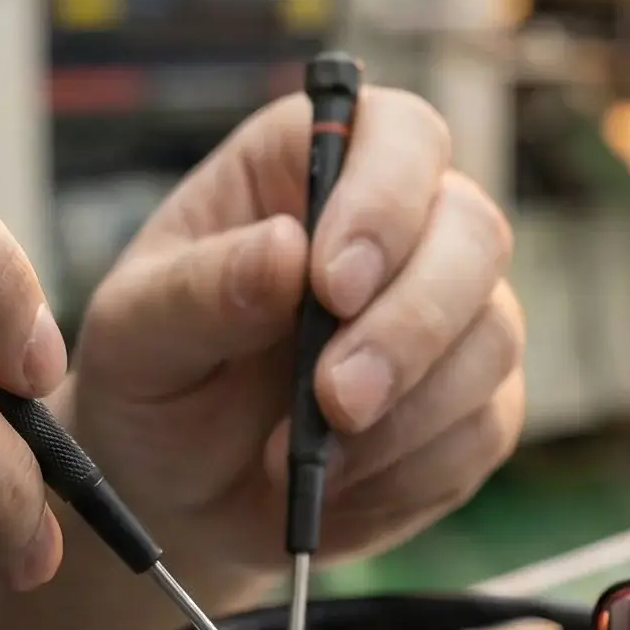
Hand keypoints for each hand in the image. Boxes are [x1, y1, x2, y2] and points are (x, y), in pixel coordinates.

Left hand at [70, 88, 524, 589]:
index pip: (399, 135)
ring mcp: (452, 316)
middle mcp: (404, 227)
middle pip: (475, 233)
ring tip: (308, 460)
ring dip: (407, 412)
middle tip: (336, 400)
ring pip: (493, 337)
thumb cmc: (155, 383)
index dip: (386, 200)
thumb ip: (201, 291)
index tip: (333, 285)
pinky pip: (484, 429)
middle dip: (411, 325)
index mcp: (314, 168)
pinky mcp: (475, 404)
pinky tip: (339, 485)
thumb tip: (284, 251)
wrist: (179, 494)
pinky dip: (409, 470)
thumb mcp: (136, 334)